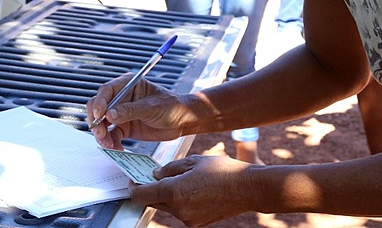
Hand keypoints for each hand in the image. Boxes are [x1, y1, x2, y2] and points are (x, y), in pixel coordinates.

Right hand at [86, 75, 189, 148]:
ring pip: (103, 123)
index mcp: (128, 84)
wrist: (183, 121)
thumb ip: (131, 110)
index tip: (98, 115)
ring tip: (108, 145)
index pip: (107, 91)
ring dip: (102, 134)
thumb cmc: (171, 106)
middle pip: (99, 107)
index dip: (99, 102)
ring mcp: (121, 114)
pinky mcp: (124, 128)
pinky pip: (112, 135)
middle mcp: (121, 98)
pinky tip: (117, 149)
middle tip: (100, 133)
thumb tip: (109, 115)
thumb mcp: (152, 107)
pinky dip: (111, 143)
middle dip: (97, 121)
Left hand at [131, 155, 260, 225]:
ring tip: (179, 179)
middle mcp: (178, 209)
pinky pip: (180, 211)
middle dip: (150, 189)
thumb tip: (156, 174)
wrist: (248, 189)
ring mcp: (187, 219)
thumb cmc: (223, 171)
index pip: (141, 194)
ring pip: (167, 206)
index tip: (133, 180)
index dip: (133, 187)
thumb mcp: (194, 160)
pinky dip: (179, 201)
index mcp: (174, 191)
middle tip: (153, 176)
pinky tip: (191, 189)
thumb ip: (170, 168)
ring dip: (166, 195)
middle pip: (152, 202)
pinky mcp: (196, 223)